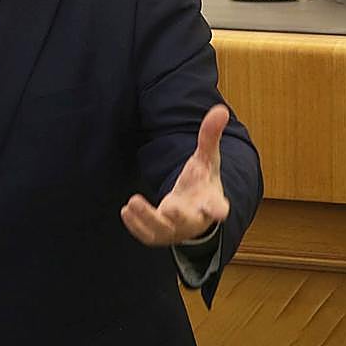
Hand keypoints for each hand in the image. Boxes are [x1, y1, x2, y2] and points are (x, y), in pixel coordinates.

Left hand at [121, 105, 229, 245]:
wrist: (194, 211)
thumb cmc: (202, 183)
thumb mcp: (206, 159)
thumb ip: (210, 136)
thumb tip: (220, 109)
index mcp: (210, 201)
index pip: (217, 206)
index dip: (217, 209)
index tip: (219, 212)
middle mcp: (194, 219)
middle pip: (188, 221)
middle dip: (179, 216)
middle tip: (169, 208)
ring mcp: (176, 230)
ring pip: (163, 230)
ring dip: (148, 219)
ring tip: (132, 202)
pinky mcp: (160, 236)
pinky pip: (148, 236)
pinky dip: (137, 226)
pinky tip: (126, 211)